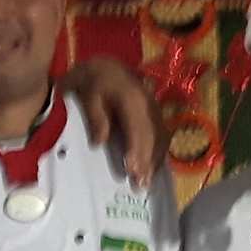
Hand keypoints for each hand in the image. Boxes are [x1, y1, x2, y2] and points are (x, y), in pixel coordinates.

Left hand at [61, 56, 165, 186]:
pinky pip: (163, 134)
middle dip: (147, 162)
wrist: (105, 65)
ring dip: (155, 161)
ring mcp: (155, 107)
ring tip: (147, 183)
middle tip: (140, 185)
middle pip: (151, 136)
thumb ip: (95, 116)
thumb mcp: (88, 94)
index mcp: (132, 98)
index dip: (135, 150)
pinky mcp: (156, 112)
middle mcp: (148, 103)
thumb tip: (99, 142)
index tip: (131, 170)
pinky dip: (160, 153)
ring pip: (160, 137)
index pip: (137, 128)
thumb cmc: (93, 81)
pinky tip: (154, 169)